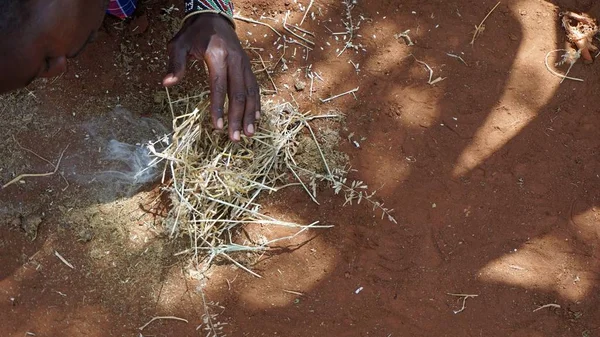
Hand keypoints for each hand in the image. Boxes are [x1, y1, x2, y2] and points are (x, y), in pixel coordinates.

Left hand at [163, 13, 259, 141]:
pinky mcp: (248, 67)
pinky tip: (256, 118)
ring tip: (250, 134)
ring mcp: (244, 64)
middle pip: (238, 94)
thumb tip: (167, 83)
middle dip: (237, 118)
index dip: (219, 108)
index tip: (217, 128)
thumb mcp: (179, 44)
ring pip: (250, 92)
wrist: (214, 18)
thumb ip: (175, 64)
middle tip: (235, 139)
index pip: (219, 86)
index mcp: (218, 56)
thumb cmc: (194, 34)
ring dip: (250, 115)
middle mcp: (235, 61)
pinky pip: (255, 87)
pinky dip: (256, 104)